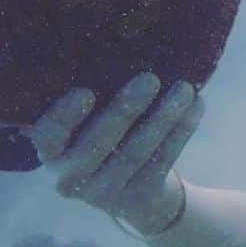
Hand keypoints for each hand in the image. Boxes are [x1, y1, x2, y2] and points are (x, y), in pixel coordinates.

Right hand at [26, 72, 203, 235]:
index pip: (47, 136)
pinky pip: (162, 161)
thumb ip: (93, 100)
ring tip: (184, 89)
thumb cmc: (106, 139)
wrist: (134, 194)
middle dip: (125, 109)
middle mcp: (70, 177)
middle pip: (97, 143)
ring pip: (136, 152)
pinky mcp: (138, 199)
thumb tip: (118, 48)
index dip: (64, 116)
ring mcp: (104, 193)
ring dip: (163, 117)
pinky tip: (197, 105)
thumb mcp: (87, 125)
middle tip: (150, 78)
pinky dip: (182, 131)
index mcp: (51, 152)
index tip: (86, 92)